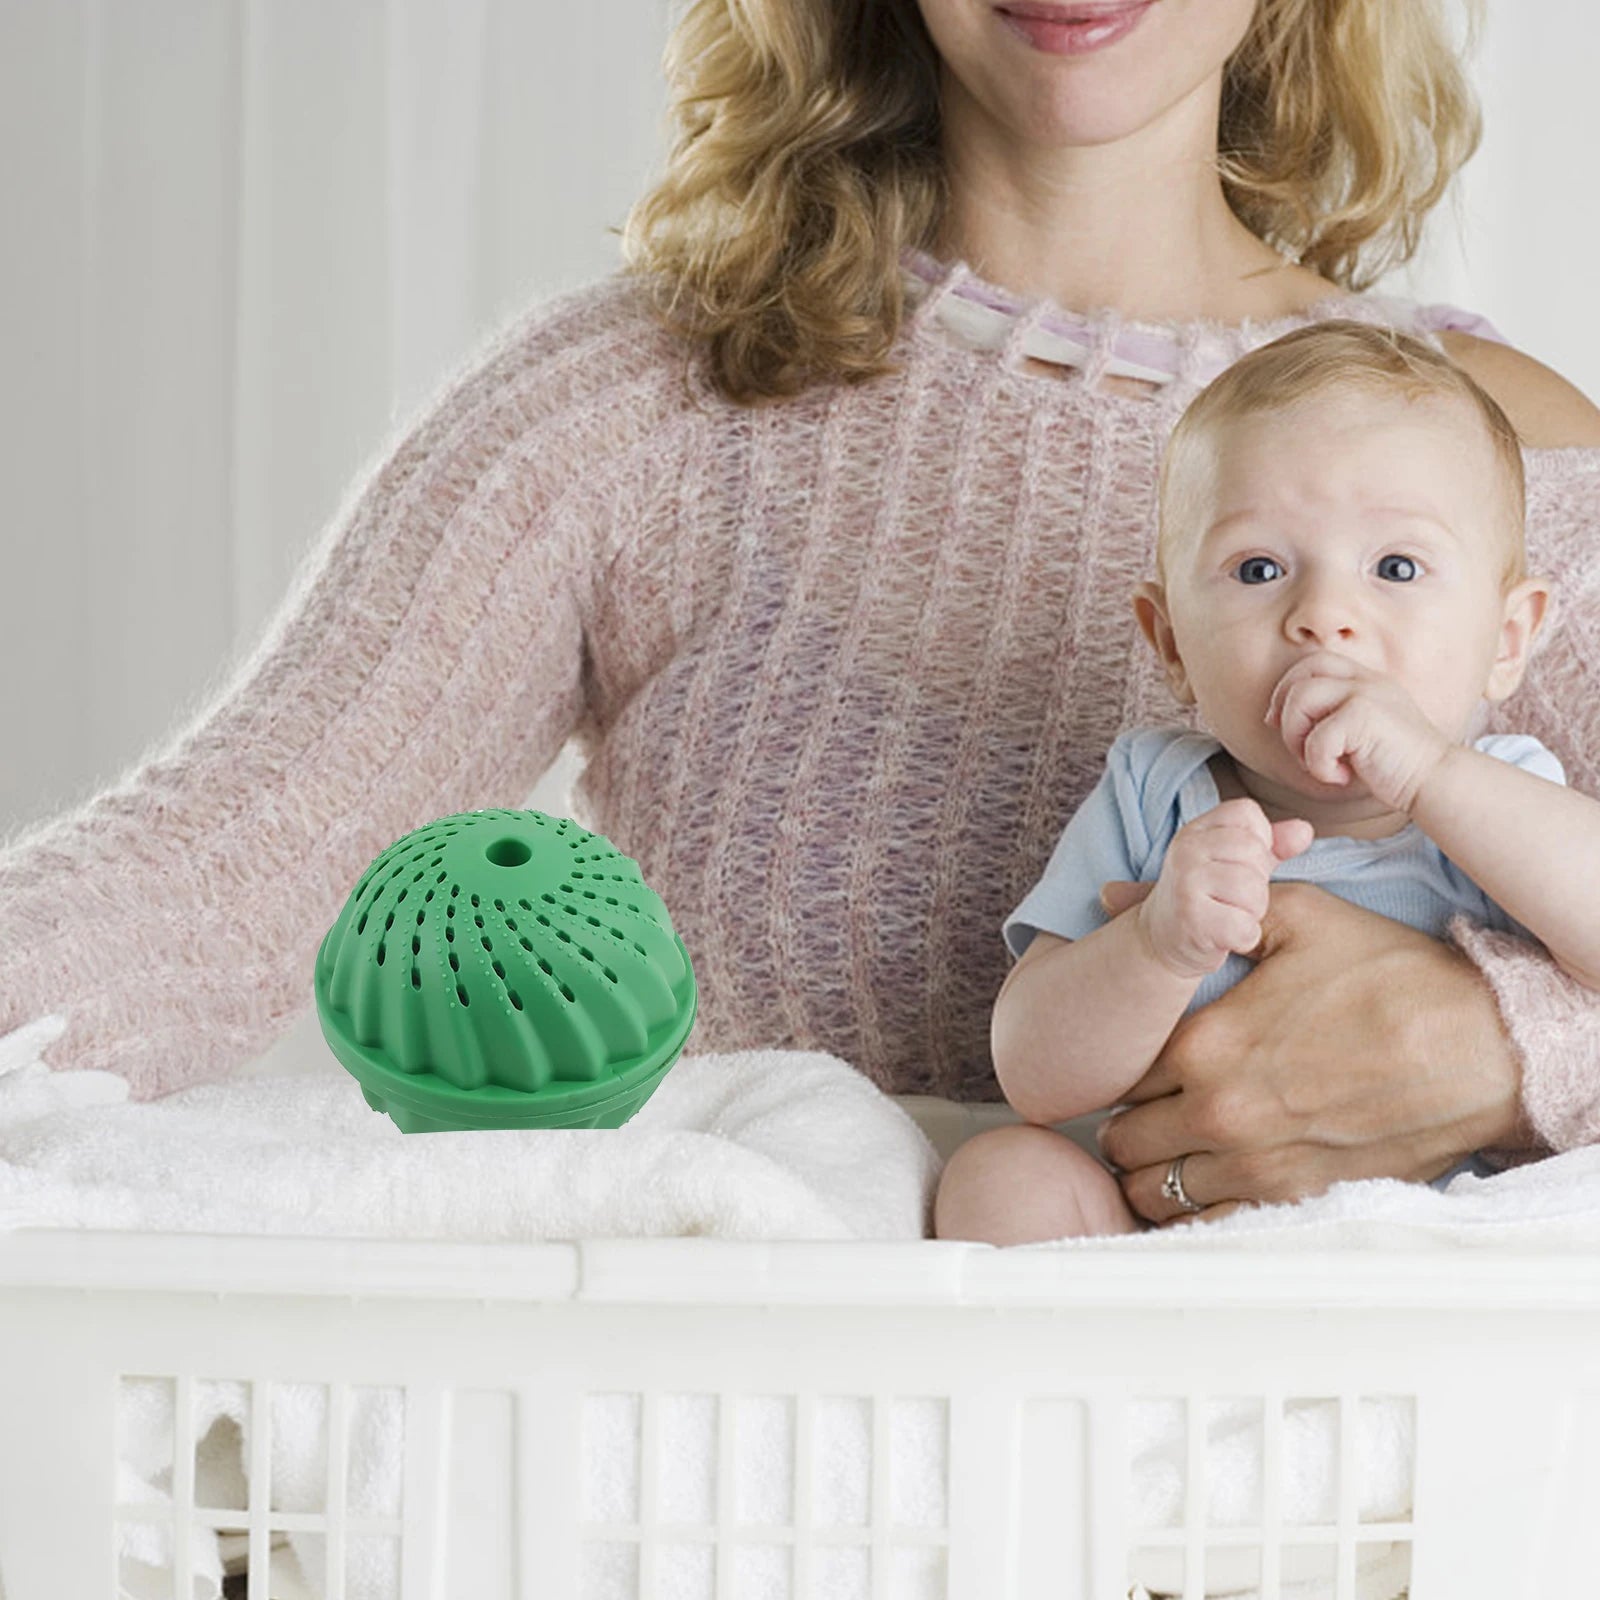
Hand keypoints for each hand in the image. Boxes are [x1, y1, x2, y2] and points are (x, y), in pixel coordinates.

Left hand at [1093, 879, 1532, 1225]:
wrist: (1484, 1049)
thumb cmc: (1390, 975)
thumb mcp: (1295, 917)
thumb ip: (1201, 910)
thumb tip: (1112, 894)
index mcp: (1207, 1045)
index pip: (1117, 1074)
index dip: (1118, 1066)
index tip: (1132, 1059)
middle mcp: (1220, 1113)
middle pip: (1124, 1141)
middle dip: (1127, 1123)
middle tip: (1146, 1107)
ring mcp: (1257, 1165)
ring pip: (1155, 1192)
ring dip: (1151, 1171)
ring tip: (1170, 1148)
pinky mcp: (1297, 1201)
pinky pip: (1210, 1224)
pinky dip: (1196, 1208)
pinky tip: (1209, 1180)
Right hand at [1137, 798, 1313, 978]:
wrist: (1161, 940)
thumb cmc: (1207, 897)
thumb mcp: (1235, 863)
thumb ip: (1271, 845)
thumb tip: (1305, 831)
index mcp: (1196, 830)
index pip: (1247, 814)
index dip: (1258, 842)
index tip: (1236, 865)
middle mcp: (1186, 850)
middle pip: (1256, 854)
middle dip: (1256, 884)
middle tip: (1230, 899)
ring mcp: (1185, 883)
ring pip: (1253, 891)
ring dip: (1251, 912)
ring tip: (1227, 916)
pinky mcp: (1191, 920)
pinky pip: (1244, 927)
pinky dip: (1243, 938)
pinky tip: (1224, 937)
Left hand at [1265, 651, 1451, 812]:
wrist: (1434, 781)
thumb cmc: (1391, 764)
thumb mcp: (1356, 731)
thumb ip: (1324, 716)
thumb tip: (1272, 717)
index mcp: (1364, 680)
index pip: (1311, 663)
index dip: (1285, 691)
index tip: (1279, 724)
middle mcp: (1365, 680)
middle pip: (1300, 676)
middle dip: (1285, 714)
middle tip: (1298, 748)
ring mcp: (1367, 694)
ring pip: (1301, 700)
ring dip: (1297, 739)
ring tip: (1320, 763)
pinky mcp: (1366, 717)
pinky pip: (1318, 738)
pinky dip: (1320, 765)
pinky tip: (1341, 776)